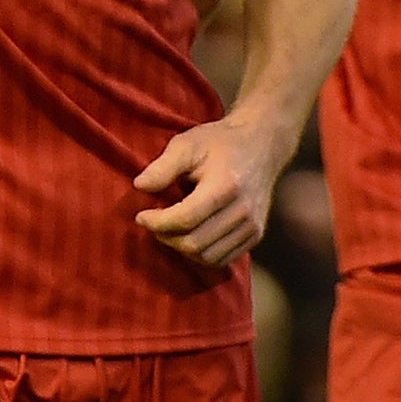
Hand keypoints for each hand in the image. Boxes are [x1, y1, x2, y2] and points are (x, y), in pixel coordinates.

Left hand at [133, 114, 291, 268]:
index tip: (141, 215)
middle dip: (166, 237)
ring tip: (170, 229)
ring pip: (207, 257)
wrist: (261, 144)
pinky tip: (190, 236)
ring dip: (182, 248)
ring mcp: (252, 225)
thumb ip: (163, 166)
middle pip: (195, 243)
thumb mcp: (187, 144)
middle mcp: (243, 210)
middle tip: (154, 223)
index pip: (184, 219)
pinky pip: (222, 259)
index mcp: (225, 185)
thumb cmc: (219, 142)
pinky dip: (201, 254)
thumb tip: (139, 186)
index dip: (157, 222)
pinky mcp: (256, 235)